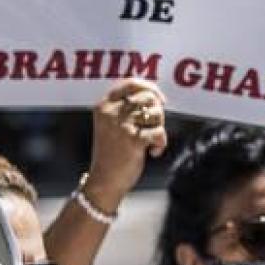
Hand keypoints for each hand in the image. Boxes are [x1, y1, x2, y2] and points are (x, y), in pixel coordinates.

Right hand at [83, 78, 166, 207]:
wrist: (104, 181)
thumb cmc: (112, 153)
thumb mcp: (112, 124)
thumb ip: (127, 107)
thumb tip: (156, 94)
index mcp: (103, 105)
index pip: (131, 83)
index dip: (150, 88)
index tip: (159, 100)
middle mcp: (110, 112)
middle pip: (148, 97)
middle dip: (157, 112)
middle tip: (152, 127)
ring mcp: (120, 126)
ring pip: (156, 112)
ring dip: (159, 127)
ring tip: (150, 141)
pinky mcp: (133, 140)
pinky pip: (159, 132)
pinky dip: (161, 143)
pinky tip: (153, 152)